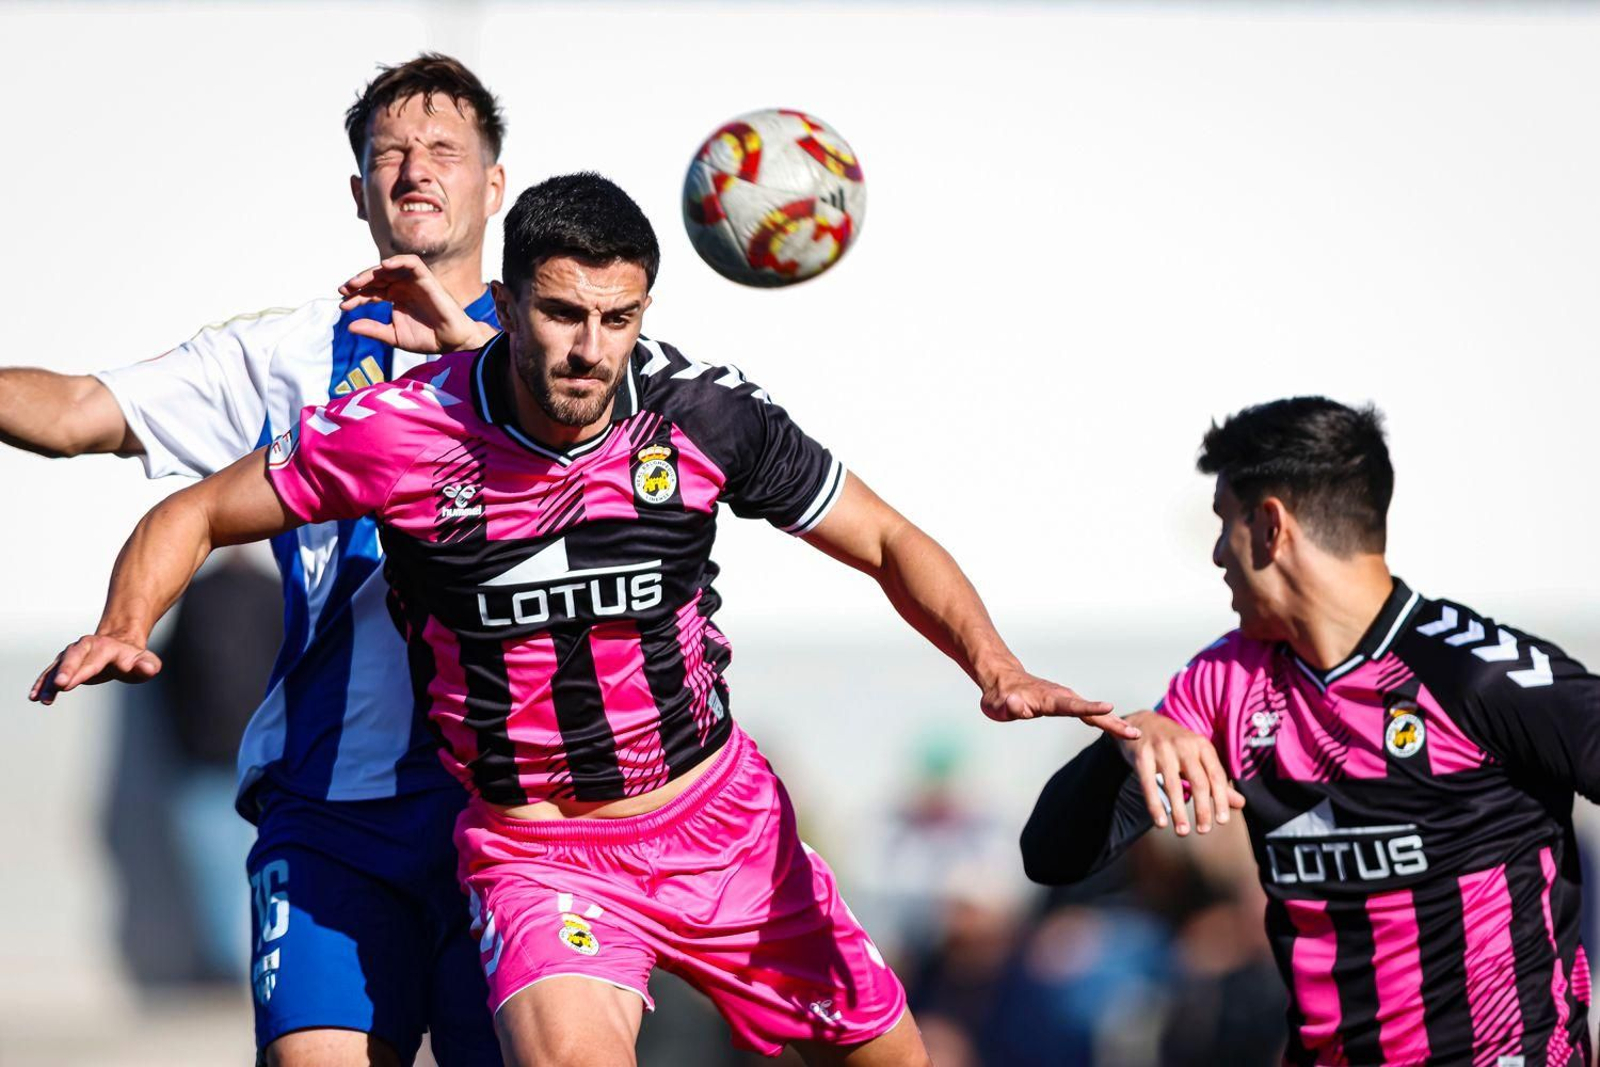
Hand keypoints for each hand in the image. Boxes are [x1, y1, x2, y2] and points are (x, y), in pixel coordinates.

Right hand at [29, 634, 161, 704]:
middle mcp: (87, 647)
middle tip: (58, 685)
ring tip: (41, 698)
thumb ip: (147, 665)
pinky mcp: (66, 662)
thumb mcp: (146, 661)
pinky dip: (43, 683)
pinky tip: (35, 696)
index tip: (69, 684)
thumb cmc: (134, 658)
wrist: (120, 645)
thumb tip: (148, 668)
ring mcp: (74, 653)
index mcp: (107, 647)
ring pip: (58, 665)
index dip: (81, 671)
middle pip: (73, 657)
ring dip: (49, 681)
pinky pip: (51, 672)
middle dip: (64, 670)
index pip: (93, 660)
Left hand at [338, 255, 498, 353]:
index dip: (356, 297)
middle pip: (376, 277)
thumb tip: (349, 327)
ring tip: (357, 282)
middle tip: (345, 290)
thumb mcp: (394, 336)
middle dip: (358, 282)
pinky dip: (398, 261)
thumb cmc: (427, 339)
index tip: (343, 306)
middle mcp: (402, 286)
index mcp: (395, 297)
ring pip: (389, 268)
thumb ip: (374, 330)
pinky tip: (383, 267)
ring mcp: (413, 281)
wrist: (451, 341)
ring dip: (372, 272)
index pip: (370, 292)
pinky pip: (411, 262)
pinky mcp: (426, 278)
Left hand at [981, 667, 1135, 739]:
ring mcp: (1066, 699)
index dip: (1090, 708)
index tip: (1109, 708)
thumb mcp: (998, 704)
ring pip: (1093, 712)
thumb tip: (1015, 704)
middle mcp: (1062, 697)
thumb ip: (1009, 705)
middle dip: (1112, 722)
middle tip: (1134, 733)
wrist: (1003, 680)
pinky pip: (1090, 713)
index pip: (1072, 706)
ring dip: (1114, 723)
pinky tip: (1119, 728)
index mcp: (1048, 699)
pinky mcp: (1067, 704)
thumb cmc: (1000, 695)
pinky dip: (1106, 720)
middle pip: (1090, 711)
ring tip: (1134, 734)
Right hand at [1119, 710, 1244, 835]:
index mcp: (1202, 746)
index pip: (1216, 775)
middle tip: (1204, 830)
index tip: (1222, 820)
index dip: (1221, 799)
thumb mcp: (1198, 757)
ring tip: (1183, 831)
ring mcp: (1162, 749)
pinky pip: (1149, 784)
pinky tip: (1161, 822)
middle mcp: (1184, 745)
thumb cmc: (1176, 745)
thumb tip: (1240, 804)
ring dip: (1179, 811)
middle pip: (1198, 781)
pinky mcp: (1142, 756)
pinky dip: (1155, 805)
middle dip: (1203, 809)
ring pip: (1173, 785)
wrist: (1143, 722)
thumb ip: (1216, 781)